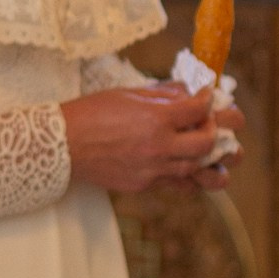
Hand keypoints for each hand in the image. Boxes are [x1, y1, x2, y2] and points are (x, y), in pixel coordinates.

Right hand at [60, 81, 242, 194]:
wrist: (64, 145)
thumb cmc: (91, 113)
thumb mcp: (128, 94)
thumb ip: (161, 94)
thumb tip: (185, 92)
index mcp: (155, 118)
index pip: (198, 109)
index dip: (208, 100)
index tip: (207, 96)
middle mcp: (159, 145)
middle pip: (206, 142)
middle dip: (214, 129)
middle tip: (208, 122)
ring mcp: (152, 169)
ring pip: (197, 168)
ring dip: (208, 158)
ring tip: (209, 149)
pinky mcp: (144, 185)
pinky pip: (178, 185)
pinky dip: (189, 177)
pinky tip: (190, 168)